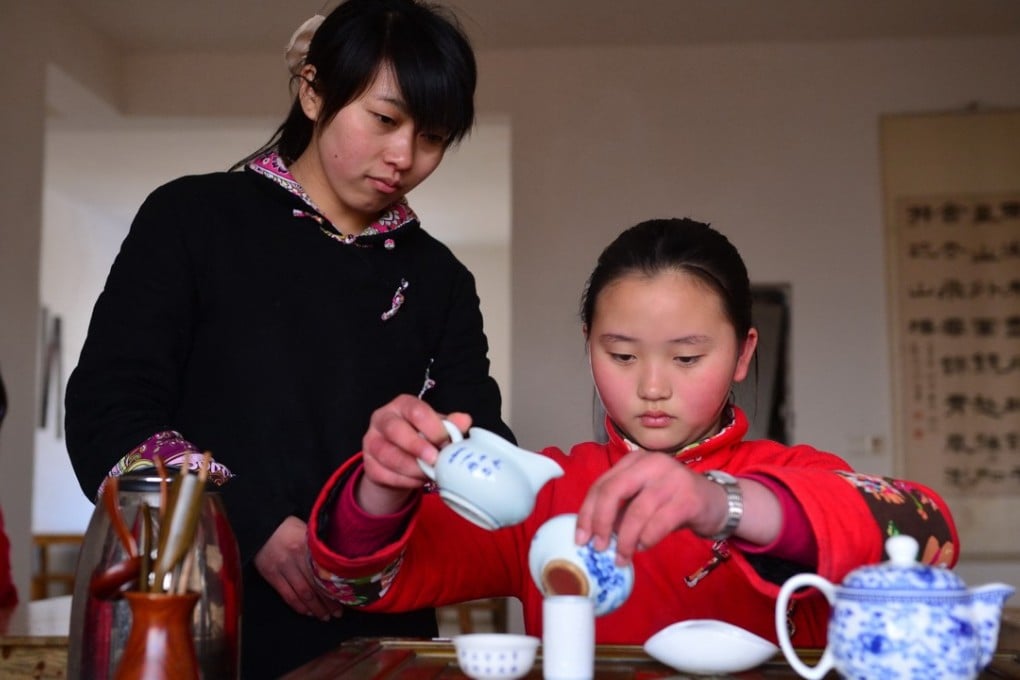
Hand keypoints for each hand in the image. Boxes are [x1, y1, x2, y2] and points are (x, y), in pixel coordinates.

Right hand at [254, 515, 343, 619]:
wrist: (261, 526)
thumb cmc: (288, 527)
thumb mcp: (307, 531)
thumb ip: (319, 547)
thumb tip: (338, 562)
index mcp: (308, 546)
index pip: (325, 572)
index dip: (336, 587)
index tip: (346, 598)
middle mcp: (296, 558)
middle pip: (316, 585)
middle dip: (328, 602)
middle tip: (338, 614)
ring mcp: (283, 568)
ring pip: (303, 593)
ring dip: (315, 608)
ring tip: (325, 617)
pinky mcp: (272, 575)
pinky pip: (287, 595)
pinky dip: (298, 606)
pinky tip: (308, 612)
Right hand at [358, 394, 470, 513]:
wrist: (402, 461)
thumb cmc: (422, 438)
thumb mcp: (437, 428)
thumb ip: (450, 425)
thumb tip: (464, 420)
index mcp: (402, 405)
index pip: (415, 410)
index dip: (432, 427)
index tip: (446, 442)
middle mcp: (383, 419)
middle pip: (395, 430)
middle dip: (417, 447)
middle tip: (435, 460)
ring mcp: (371, 442)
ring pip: (388, 455)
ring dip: (412, 468)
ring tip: (429, 474)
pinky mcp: (369, 465)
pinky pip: (384, 475)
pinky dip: (405, 481)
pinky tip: (418, 481)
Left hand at [574, 451, 725, 565]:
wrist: (716, 502)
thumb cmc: (672, 502)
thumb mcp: (642, 498)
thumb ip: (619, 509)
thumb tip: (592, 535)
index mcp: (634, 461)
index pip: (601, 484)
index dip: (587, 513)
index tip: (581, 539)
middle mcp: (651, 463)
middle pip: (613, 491)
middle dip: (600, 523)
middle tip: (598, 548)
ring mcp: (672, 477)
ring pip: (636, 511)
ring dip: (625, 539)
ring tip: (621, 557)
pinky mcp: (688, 497)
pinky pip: (659, 523)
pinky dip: (646, 539)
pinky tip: (643, 547)